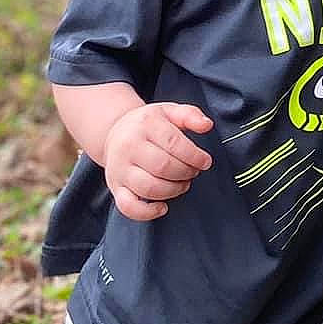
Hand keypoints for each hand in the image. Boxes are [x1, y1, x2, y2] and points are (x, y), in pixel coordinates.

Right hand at [102, 102, 212, 221]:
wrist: (115, 132)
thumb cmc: (148, 124)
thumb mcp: (169, 111)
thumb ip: (190, 115)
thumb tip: (207, 125)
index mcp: (145, 124)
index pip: (173, 143)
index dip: (194, 156)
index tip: (205, 162)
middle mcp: (129, 146)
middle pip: (163, 166)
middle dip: (185, 173)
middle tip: (193, 172)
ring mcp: (120, 169)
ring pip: (149, 187)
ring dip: (173, 190)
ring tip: (182, 184)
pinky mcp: (116, 187)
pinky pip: (128, 207)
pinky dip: (147, 212)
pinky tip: (163, 207)